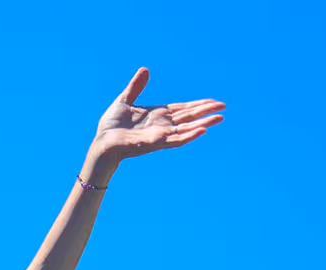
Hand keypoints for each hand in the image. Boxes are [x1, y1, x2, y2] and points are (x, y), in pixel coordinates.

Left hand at [90, 68, 224, 164]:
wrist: (102, 142)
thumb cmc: (111, 126)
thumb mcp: (124, 100)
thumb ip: (136, 87)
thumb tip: (145, 70)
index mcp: (158, 115)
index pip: (183, 108)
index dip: (199, 104)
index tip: (214, 101)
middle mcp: (162, 125)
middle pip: (189, 117)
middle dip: (206, 111)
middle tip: (224, 107)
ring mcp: (160, 135)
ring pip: (187, 128)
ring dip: (204, 123)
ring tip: (220, 118)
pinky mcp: (155, 143)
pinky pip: (176, 139)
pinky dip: (189, 135)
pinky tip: (202, 130)